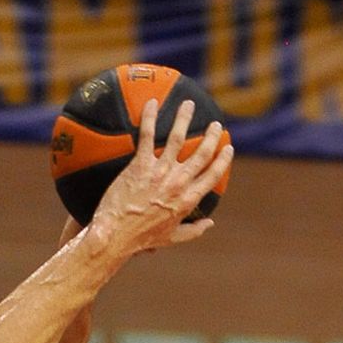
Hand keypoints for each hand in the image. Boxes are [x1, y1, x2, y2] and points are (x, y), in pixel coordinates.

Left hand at [88, 96, 232, 259]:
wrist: (115, 236)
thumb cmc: (141, 240)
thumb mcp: (171, 238)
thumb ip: (193, 231)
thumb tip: (210, 224)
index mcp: (188, 200)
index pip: (212, 176)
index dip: (222, 160)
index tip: (227, 148)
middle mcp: (178, 183)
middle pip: (201, 153)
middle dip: (211, 136)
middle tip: (214, 125)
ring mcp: (160, 172)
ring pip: (178, 137)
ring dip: (185, 118)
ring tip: (188, 105)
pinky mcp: (141, 165)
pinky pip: (148, 135)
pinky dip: (150, 117)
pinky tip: (152, 103)